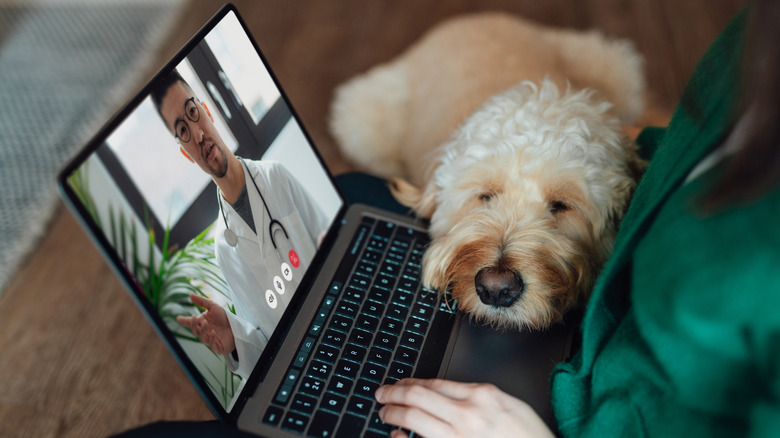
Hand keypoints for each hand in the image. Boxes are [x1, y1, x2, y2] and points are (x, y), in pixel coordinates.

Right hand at [176, 294, 235, 354]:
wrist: (237, 326)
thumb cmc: (224, 317)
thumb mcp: (213, 307)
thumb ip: (202, 302)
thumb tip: (190, 295)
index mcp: (201, 323)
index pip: (191, 322)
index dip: (184, 321)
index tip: (178, 318)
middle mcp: (204, 332)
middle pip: (195, 331)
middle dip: (193, 325)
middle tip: (194, 318)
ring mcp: (209, 340)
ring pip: (202, 338)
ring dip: (203, 330)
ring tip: (206, 323)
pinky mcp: (216, 347)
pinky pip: (211, 344)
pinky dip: (211, 339)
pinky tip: (214, 333)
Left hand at [375, 378, 554, 437]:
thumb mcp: (509, 405)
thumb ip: (479, 396)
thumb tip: (448, 393)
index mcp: (481, 396)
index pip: (434, 382)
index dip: (409, 382)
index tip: (398, 385)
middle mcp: (467, 415)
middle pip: (417, 396)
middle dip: (392, 393)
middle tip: (381, 395)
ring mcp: (458, 437)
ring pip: (413, 418)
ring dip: (392, 413)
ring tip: (385, 413)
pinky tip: (397, 437)